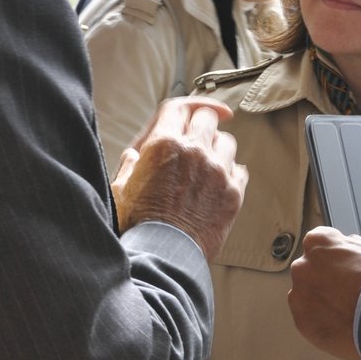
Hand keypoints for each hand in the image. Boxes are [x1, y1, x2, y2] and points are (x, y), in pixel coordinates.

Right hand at [113, 97, 246, 259]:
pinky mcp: (233, 192)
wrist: (164, 256)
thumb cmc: (138, 225)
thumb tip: (135, 156)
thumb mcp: (120, 189)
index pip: (180, 107)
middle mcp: (193, 150)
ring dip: (219, 148)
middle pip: (208, 117)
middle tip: (203, 137)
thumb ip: (129, 166)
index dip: (191, 104)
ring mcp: (216, 170)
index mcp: (162, 144)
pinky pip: (240, 169)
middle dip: (205, 123)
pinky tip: (220, 183)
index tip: (204, 108)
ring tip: (210, 164)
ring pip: (227, 141)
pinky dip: (232, 173)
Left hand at [287, 227, 360, 359]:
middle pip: (309, 270)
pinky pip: (307, 318)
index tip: (342, 266)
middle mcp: (303, 265)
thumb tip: (351, 244)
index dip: (333, 257)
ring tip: (344, 311)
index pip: (318, 243)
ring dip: (320, 301)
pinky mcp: (301, 319)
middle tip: (346, 291)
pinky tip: (338, 324)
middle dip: (324, 279)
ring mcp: (300, 293)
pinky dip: (319, 321)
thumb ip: (353, 247)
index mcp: (318, 242)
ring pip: (306, 295)